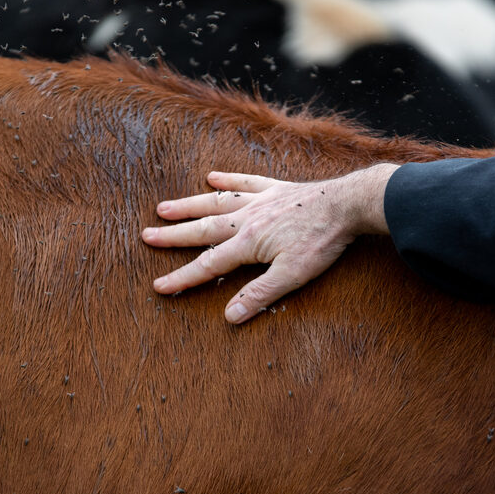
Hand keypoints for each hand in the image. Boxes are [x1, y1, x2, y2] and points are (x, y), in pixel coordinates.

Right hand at [142, 164, 397, 323]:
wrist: (348, 205)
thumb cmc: (322, 242)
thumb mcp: (292, 276)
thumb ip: (259, 295)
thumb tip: (230, 316)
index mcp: (248, 243)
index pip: (208, 265)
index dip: (182, 278)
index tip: (159, 286)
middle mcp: (247, 218)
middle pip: (203, 229)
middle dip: (173, 236)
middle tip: (146, 236)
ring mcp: (260, 200)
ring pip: (216, 202)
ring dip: (190, 205)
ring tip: (164, 207)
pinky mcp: (276, 189)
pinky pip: (246, 182)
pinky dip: (228, 179)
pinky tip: (212, 176)